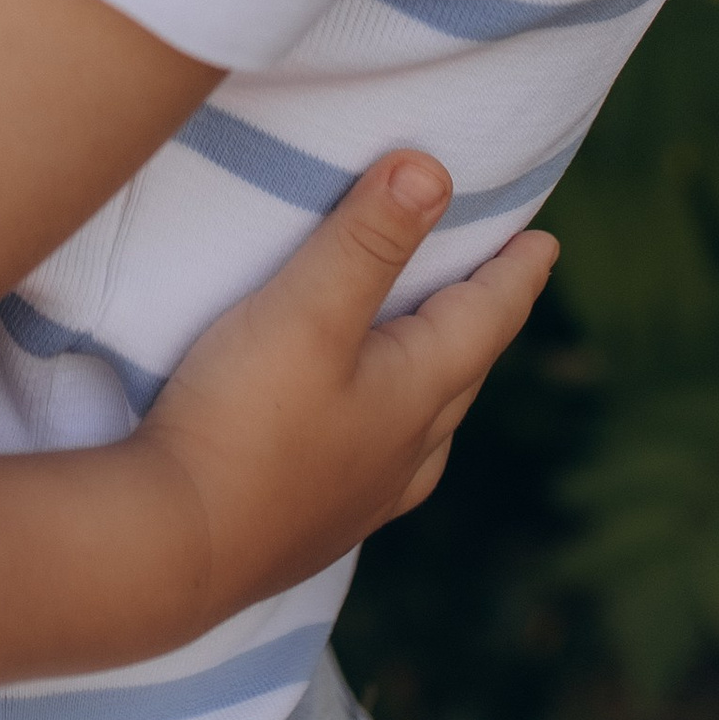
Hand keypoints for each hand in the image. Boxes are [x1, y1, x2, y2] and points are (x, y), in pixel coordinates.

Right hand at [134, 155, 555, 626]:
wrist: (173, 549)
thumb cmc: (242, 420)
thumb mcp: (306, 312)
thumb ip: (368, 240)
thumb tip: (435, 170)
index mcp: (417, 394)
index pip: (485, 319)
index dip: (514, 274)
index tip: (545, 244)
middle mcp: (405, 453)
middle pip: (462, 371)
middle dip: (482, 321)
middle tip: (496, 283)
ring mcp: (362, 498)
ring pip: (426, 427)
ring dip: (441, 379)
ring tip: (438, 357)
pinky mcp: (314, 525)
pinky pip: (382, 466)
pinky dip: (394, 430)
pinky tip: (364, 442)